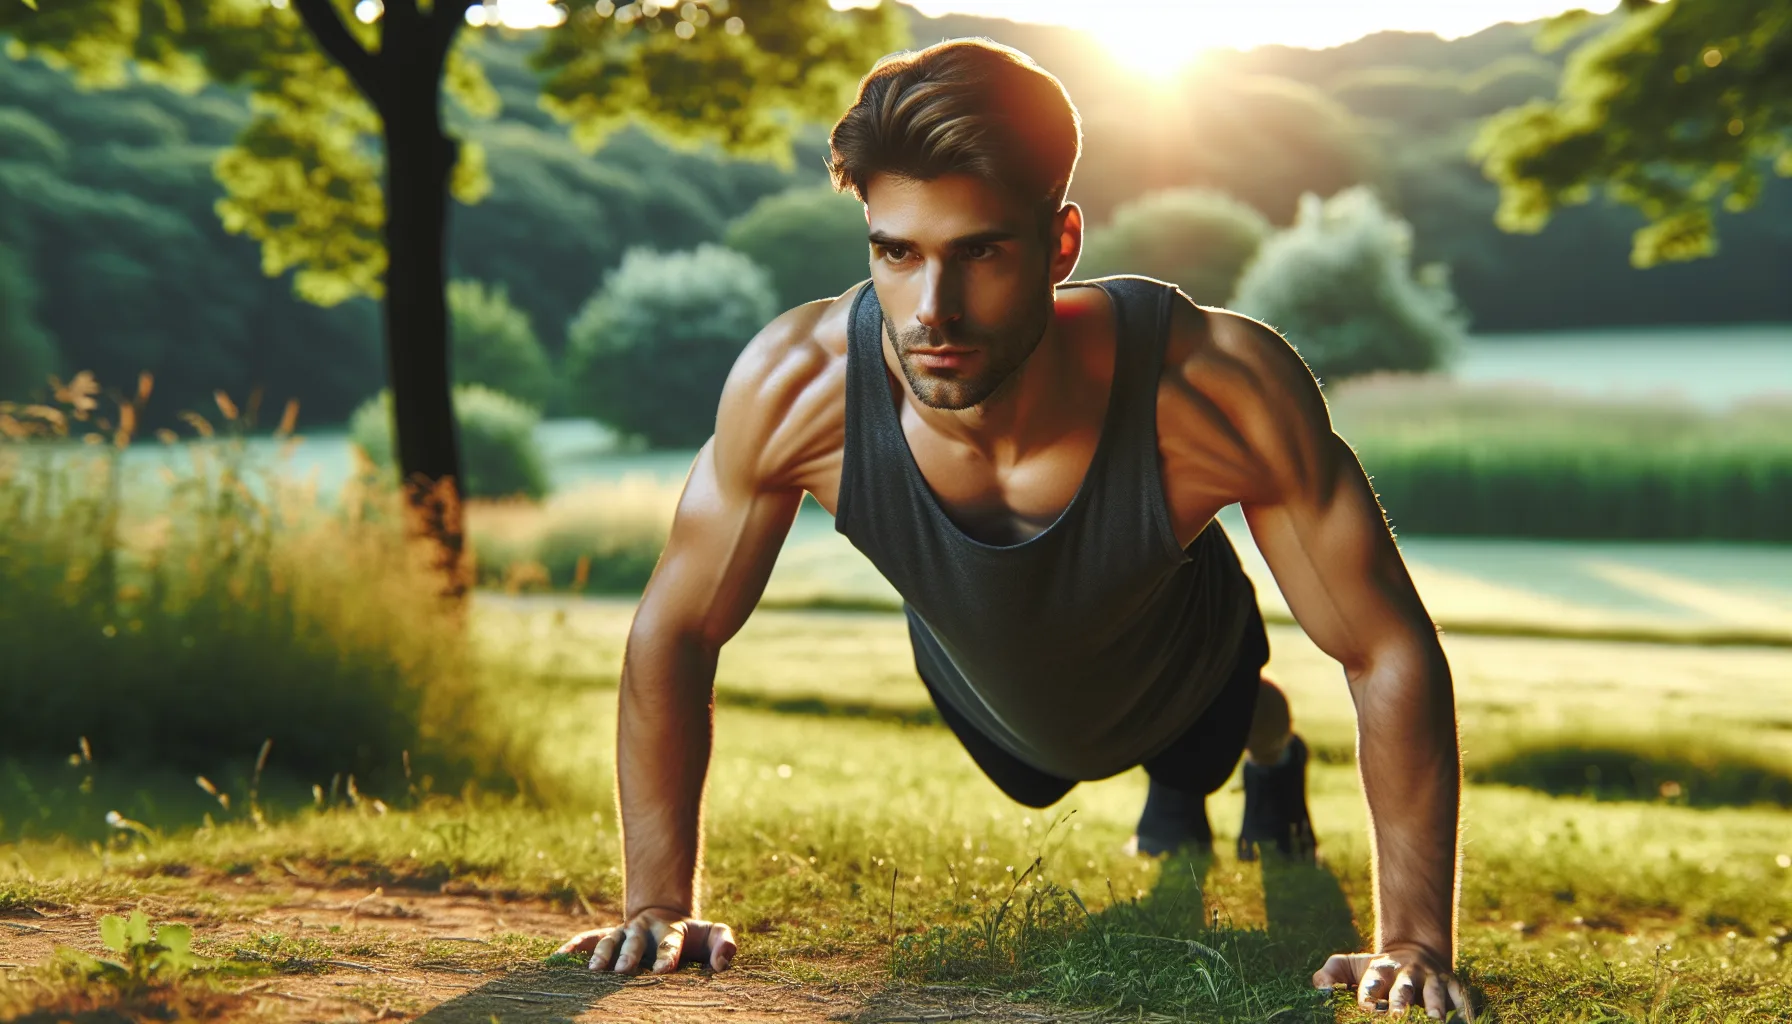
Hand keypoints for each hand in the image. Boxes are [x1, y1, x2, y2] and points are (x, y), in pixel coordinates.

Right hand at [557, 907, 737, 974]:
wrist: (664, 919)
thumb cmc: (693, 937)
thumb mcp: (713, 934)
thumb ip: (723, 944)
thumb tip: (722, 963)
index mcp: (671, 929)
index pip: (670, 941)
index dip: (667, 955)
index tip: (663, 970)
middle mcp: (643, 929)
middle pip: (635, 940)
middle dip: (628, 955)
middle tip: (622, 971)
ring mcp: (623, 932)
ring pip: (609, 940)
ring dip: (601, 954)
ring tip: (592, 971)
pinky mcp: (607, 936)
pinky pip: (587, 939)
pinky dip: (573, 946)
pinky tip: (559, 957)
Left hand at [1312, 947, 1473, 1020]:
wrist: (1415, 950)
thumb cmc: (1378, 968)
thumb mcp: (1352, 966)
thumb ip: (1332, 973)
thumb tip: (1319, 987)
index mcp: (1381, 969)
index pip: (1372, 982)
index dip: (1369, 994)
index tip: (1366, 1007)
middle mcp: (1407, 973)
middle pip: (1404, 987)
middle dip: (1402, 1001)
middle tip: (1398, 1015)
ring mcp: (1432, 978)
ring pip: (1435, 990)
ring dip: (1436, 1004)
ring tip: (1435, 1019)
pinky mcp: (1452, 984)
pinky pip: (1461, 996)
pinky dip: (1464, 1008)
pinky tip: (1464, 1019)